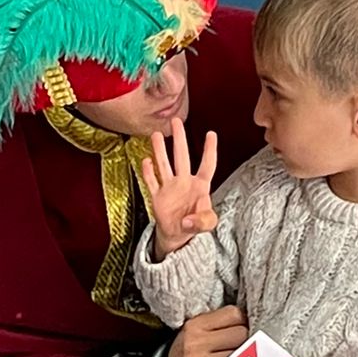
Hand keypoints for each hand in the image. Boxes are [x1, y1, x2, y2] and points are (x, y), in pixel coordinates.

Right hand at [140, 119, 217, 259]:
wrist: (178, 234)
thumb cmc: (196, 224)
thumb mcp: (207, 224)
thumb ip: (203, 220)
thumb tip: (187, 220)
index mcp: (200, 186)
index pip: (207, 164)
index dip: (209, 150)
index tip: (211, 134)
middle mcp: (184, 182)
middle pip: (182, 157)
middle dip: (179, 139)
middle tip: (176, 122)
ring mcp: (170, 188)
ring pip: (164, 164)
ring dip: (160, 150)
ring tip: (156, 134)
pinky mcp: (157, 196)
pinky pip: (152, 182)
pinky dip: (148, 172)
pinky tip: (146, 161)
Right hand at [168, 305, 248, 356]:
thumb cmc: (189, 353)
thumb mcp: (197, 331)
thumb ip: (221, 323)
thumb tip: (252, 321)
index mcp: (195, 325)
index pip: (235, 314)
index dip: (241, 321)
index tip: (238, 329)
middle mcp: (196, 344)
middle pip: (241, 334)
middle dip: (244, 340)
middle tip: (236, 348)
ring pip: (242, 354)